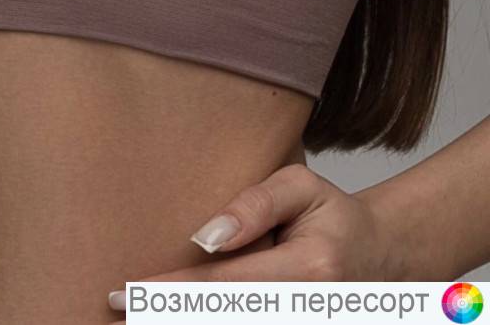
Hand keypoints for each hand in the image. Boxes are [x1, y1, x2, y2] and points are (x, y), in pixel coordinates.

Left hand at [107, 163, 401, 318]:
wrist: (381, 257)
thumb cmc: (334, 214)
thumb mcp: (301, 186)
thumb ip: (254, 205)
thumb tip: (205, 236)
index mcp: (307, 270)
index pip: (221, 287)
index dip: (167, 294)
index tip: (119, 294)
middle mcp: (305, 310)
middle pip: (219, 318)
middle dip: (165, 314)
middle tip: (115, 309)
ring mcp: (301, 322)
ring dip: (182, 317)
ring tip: (138, 310)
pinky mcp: (291, 324)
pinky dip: (207, 316)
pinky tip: (175, 310)